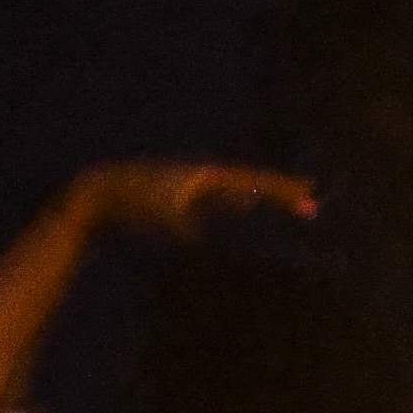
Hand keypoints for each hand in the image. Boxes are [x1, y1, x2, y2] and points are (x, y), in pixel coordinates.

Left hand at [72, 160, 316, 242]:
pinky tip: (243, 207)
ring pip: (237, 190)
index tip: (309, 200)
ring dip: (263, 196)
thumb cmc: (133, 204)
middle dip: (281, 193)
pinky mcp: (181, 194)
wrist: (101, 192)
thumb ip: (189, 227)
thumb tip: (204, 236)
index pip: (254, 183)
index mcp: (206, 176)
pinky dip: (237, 202)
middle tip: (311, 202)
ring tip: (292, 202)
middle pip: (252, 183)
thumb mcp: (165, 218)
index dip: (282, 193)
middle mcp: (204, 176)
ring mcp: (193, 184)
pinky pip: (219, 198)